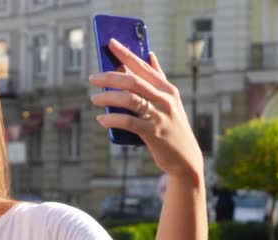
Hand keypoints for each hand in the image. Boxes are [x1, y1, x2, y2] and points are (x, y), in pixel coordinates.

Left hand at [89, 39, 203, 183]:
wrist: (184, 158)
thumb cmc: (171, 126)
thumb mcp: (169, 100)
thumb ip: (158, 78)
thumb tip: (150, 54)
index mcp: (167, 88)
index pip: (143, 66)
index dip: (126, 53)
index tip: (110, 43)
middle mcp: (165, 99)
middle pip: (133, 81)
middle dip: (110, 77)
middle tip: (93, 78)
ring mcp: (160, 116)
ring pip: (129, 99)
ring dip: (108, 97)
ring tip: (95, 99)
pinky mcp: (153, 133)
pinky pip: (128, 122)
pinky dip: (112, 119)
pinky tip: (101, 119)